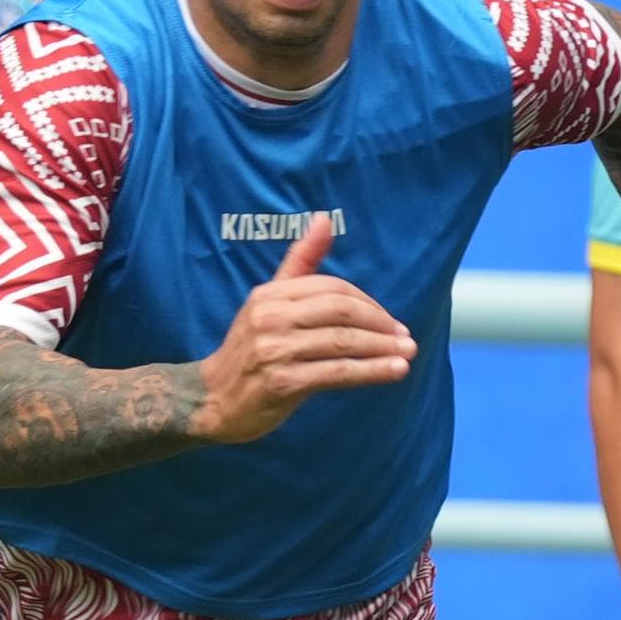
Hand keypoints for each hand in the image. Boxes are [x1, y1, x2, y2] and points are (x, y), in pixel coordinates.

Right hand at [191, 214, 415, 446]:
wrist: (212, 399)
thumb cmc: (250, 350)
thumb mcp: (269, 302)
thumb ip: (299, 264)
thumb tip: (324, 220)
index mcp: (270, 295)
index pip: (332, 288)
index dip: (367, 303)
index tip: (389, 320)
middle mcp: (271, 318)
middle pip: (341, 311)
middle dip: (380, 323)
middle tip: (405, 337)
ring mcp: (275, 350)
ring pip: (343, 342)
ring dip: (382, 348)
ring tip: (408, 353)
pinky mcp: (282, 382)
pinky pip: (337, 372)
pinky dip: (372, 371)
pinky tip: (395, 371)